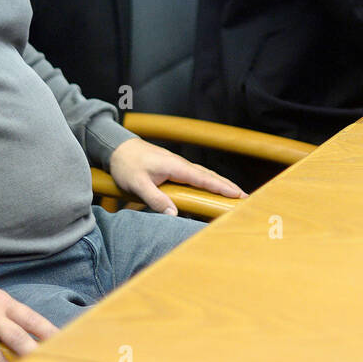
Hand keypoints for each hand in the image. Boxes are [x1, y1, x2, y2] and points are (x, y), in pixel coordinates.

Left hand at [108, 137, 245, 214]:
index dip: (221, 188)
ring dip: (220, 184)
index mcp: (175, 166)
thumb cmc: (126, 164)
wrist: (117, 148)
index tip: (238, 195)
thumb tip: (174, 214)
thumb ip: (155, 199)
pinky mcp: (173, 169)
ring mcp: (178, 166)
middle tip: (245, 198)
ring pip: (204, 175)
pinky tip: (212, 188)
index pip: (204, 179)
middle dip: (228, 186)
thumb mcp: (137, 184)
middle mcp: (180, 165)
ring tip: (235, 194)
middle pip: (209, 176)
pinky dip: (209, 182)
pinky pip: (196, 176)